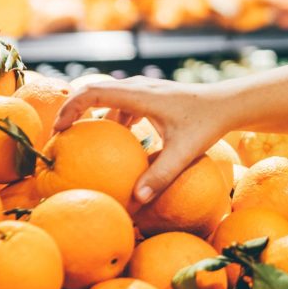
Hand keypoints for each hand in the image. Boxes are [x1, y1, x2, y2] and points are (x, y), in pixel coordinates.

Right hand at [54, 76, 234, 204]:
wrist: (228, 104)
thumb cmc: (207, 125)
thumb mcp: (184, 152)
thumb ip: (160, 176)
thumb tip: (135, 201)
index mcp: (140, 95)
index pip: (94, 92)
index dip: (71, 108)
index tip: (59, 129)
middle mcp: (139, 87)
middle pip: (94, 89)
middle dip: (73, 109)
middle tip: (60, 135)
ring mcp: (145, 90)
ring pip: (108, 95)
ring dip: (92, 113)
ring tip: (81, 139)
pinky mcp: (151, 97)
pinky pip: (122, 103)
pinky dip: (111, 118)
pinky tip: (114, 142)